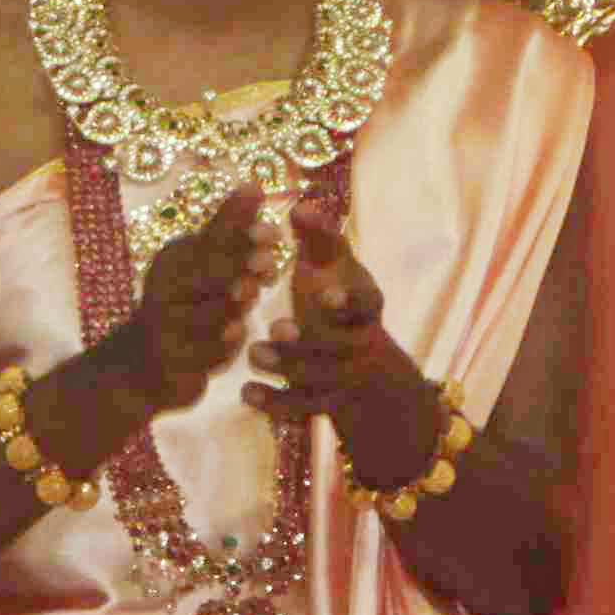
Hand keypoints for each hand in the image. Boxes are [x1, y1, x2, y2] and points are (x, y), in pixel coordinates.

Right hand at [107, 185, 283, 414]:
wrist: (139, 367)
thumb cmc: (181, 308)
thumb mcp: (197, 266)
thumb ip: (227, 230)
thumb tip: (255, 186)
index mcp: (173, 261)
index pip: (210, 240)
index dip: (242, 233)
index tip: (273, 232)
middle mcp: (163, 290)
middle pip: (206, 273)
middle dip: (239, 265)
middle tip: (267, 260)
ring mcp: (164, 328)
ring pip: (207, 314)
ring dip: (232, 304)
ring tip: (250, 293)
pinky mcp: (169, 362)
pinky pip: (204, 353)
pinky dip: (223, 345)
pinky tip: (238, 335)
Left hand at [245, 202, 420, 443]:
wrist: (360, 359)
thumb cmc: (336, 295)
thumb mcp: (333, 266)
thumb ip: (318, 238)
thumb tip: (301, 205)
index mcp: (367, 306)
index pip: (367, 304)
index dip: (349, 302)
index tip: (324, 296)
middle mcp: (362, 343)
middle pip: (342, 347)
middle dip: (311, 339)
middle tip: (276, 326)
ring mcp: (346, 377)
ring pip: (322, 380)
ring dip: (288, 367)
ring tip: (254, 353)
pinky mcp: (325, 402)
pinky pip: (303, 408)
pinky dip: (275, 403)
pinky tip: (246, 392)